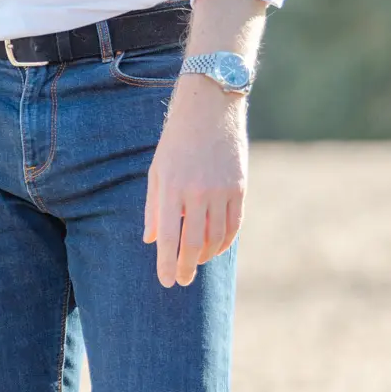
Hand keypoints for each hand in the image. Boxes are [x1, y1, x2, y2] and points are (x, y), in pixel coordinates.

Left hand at [143, 78, 248, 287]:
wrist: (209, 109)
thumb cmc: (175, 141)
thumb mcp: (156, 170)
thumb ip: (153, 207)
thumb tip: (150, 240)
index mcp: (172, 188)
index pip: (168, 236)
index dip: (166, 262)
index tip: (166, 281)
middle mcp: (197, 193)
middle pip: (193, 243)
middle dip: (186, 267)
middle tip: (181, 280)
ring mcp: (221, 191)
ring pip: (215, 238)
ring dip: (204, 256)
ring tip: (194, 263)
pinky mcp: (240, 188)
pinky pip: (234, 225)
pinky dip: (224, 242)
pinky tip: (214, 249)